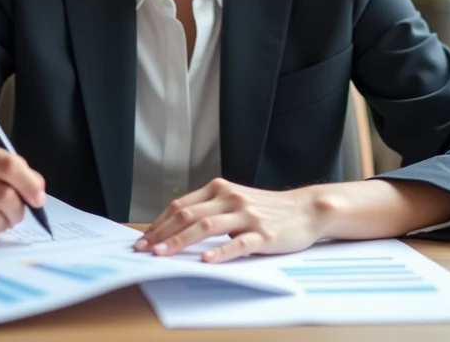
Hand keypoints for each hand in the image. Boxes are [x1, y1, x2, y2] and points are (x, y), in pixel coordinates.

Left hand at [133, 178, 326, 263]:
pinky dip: (220, 251)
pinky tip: (206, 260)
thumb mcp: (234, 201)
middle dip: (162, 234)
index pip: (181, 205)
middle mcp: (231, 198)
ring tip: (163, 254)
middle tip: (145, 249)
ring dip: (181, 241)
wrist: (306, 209)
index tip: (143, 239)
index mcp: (220, 189)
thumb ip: (209, 209)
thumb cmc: (267, 209)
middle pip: (189, 215)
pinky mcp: (263, 234)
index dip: (159, 223)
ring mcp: (247, 215)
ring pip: (207, 226)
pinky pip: (237, 243)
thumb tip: (174, 227)